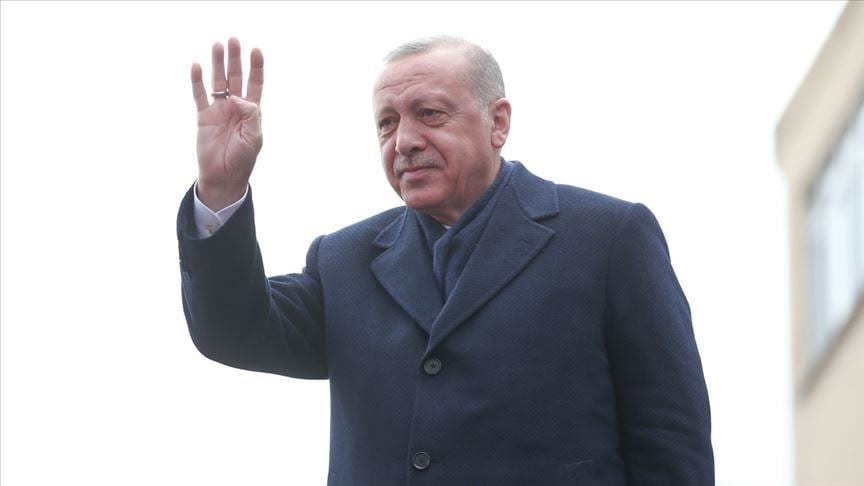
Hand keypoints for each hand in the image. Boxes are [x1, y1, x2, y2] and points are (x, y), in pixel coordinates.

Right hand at [191, 37, 263, 210]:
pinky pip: (199, 95)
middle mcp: (235, 107)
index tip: (256, 50)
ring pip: (217, 81)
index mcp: (251, 112)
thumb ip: (250, 115)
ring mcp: (218, 110)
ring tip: (217, 45)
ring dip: (217, 64)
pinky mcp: (203, 117)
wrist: (223, 177)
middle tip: (233, 40)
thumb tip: (237, 97)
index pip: (254, 84)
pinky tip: (197, 66)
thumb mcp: (254, 138)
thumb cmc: (242, 160)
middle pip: (235, 77)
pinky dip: (197, 81)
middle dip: (235, 59)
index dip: (256, 67)